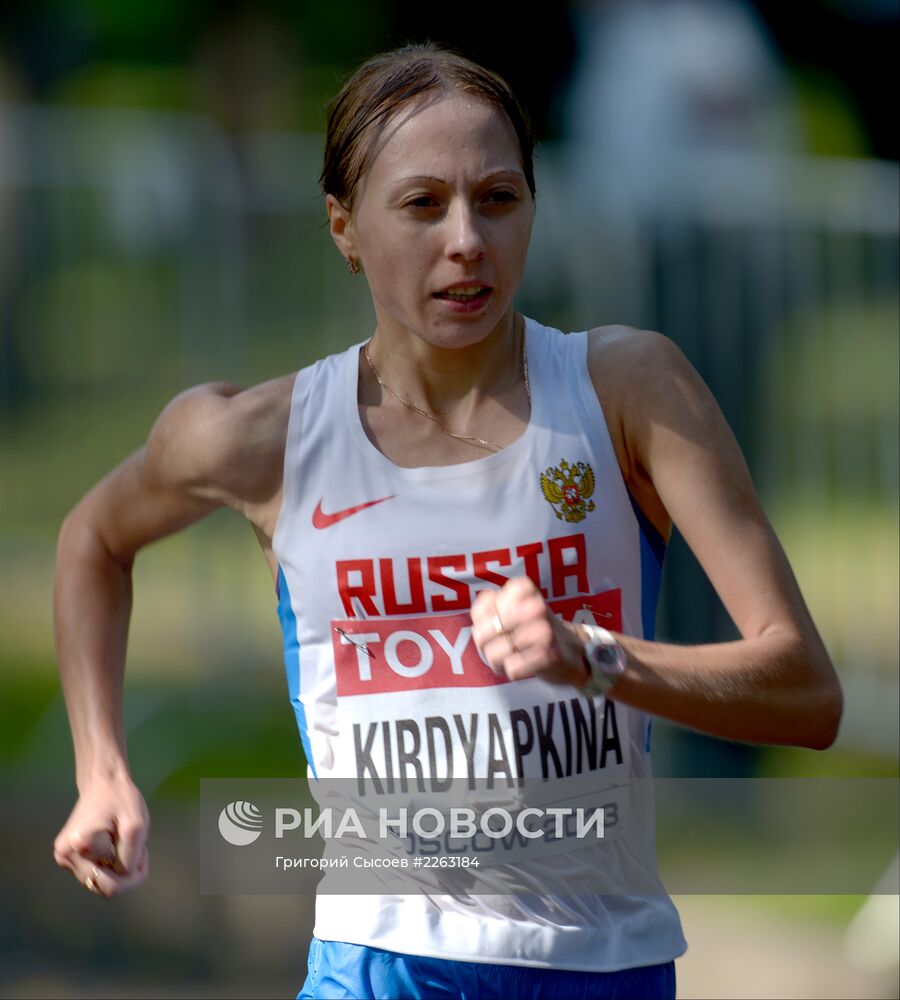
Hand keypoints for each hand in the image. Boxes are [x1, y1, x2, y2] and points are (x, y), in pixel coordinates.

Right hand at [53, 772, 149, 897]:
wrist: (103, 783)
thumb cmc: (121, 800)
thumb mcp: (137, 825)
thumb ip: (131, 857)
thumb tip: (122, 877)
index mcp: (80, 846)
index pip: (112, 884)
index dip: (134, 871)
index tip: (142, 850)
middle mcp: (65, 856)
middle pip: (102, 888)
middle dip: (126, 874)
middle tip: (138, 851)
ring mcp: (64, 858)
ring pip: (98, 884)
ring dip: (118, 871)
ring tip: (125, 846)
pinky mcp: (67, 858)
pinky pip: (94, 875)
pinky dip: (109, 867)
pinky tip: (115, 848)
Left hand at [471, 576, 587, 686]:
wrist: (570, 651)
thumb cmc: (532, 629)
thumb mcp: (509, 609)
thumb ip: (486, 609)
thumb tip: (479, 627)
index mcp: (523, 589)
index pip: (481, 607)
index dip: (481, 622)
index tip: (495, 624)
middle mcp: (535, 605)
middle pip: (482, 633)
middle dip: (484, 646)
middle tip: (498, 646)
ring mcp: (544, 630)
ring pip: (494, 653)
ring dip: (498, 661)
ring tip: (511, 656)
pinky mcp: (549, 654)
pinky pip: (512, 668)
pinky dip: (513, 671)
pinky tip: (523, 665)